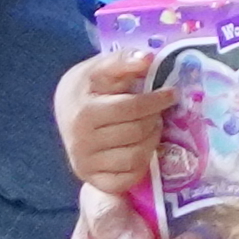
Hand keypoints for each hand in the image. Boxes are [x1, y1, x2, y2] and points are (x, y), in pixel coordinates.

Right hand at [57, 46, 168, 198]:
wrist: (67, 109)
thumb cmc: (89, 86)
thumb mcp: (101, 67)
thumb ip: (124, 60)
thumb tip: (147, 59)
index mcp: (84, 113)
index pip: (132, 108)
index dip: (157, 99)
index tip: (171, 93)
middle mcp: (81, 142)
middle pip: (137, 132)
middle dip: (154, 118)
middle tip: (158, 111)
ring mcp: (86, 164)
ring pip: (136, 157)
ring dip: (152, 140)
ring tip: (150, 127)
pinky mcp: (93, 180)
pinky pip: (128, 179)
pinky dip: (141, 165)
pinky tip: (140, 147)